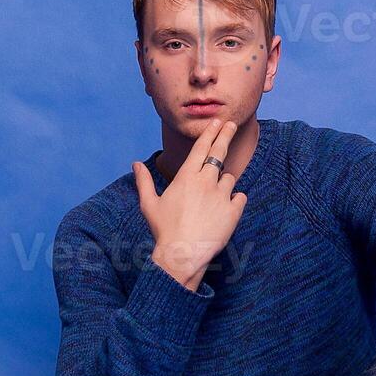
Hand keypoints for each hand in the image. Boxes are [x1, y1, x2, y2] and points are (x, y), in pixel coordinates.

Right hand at [132, 118, 248, 290]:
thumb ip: (144, 181)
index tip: (218, 122)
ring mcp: (222, 195)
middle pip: (219, 152)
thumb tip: (136, 164)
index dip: (210, 132)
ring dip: (224, 181)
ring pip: (229, 178)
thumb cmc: (164, 230)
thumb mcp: (149, 204)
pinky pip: (240, 197)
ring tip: (212, 199)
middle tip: (232, 124)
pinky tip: (227, 207)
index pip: (201, 147)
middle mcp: (206, 181)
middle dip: (226, 135)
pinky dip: (235, 199)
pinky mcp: (234, 211)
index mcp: (186, 177)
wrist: (182, 254)